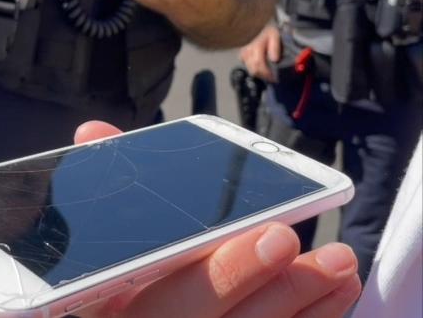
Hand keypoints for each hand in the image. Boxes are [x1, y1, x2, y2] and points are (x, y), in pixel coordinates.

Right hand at [74, 121, 360, 317]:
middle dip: (262, 277)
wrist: (128, 316)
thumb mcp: (90, 239)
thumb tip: (94, 131)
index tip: (275, 234)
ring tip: (341, 261)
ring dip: (302, 300)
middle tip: (298, 237)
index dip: (227, 269)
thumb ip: (103, 184)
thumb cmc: (107, 277)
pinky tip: (338, 293)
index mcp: (109, 302)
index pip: (165, 293)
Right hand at [240, 24, 282, 81]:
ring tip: (266, 71)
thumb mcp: (275, 35)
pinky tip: (258, 64)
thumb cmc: (266, 29)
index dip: (266, 74)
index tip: (274, 77)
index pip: (259, 65)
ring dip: (258, 72)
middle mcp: (247, 51)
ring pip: (249, 68)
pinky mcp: (241, 52)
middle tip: (271, 76)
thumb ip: (275, 47)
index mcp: (256, 47)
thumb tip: (274, 60)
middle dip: (263, 75)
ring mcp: (243, 52)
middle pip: (253, 69)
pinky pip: (245, 63)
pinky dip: (252, 66)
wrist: (256, 23)